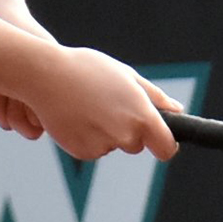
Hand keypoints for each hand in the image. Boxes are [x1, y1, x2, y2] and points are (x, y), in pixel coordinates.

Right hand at [23, 46, 180, 161]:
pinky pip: (92, 148)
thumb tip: (177, 110)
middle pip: (136, 145)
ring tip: (88, 103)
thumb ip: (155, 97)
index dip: (164, 143)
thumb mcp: (126, 75)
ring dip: (105, 131)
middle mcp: (125, 135)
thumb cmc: (88, 69)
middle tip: (109, 103)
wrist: (45, 75)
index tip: (158, 137)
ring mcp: (102, 146)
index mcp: (142, 116)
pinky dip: (87, 136)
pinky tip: (76, 114)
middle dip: (128, 129)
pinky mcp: (81, 152)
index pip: (166, 148)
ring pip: (112, 144)